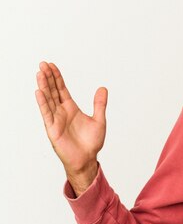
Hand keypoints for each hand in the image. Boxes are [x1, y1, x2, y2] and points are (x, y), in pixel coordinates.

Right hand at [35, 62, 107, 195]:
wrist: (87, 159)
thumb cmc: (91, 142)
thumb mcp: (99, 119)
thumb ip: (99, 104)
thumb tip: (103, 88)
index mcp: (71, 108)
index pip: (62, 89)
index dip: (57, 78)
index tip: (52, 66)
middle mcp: (61, 112)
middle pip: (53, 91)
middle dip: (48, 78)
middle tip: (43, 64)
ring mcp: (56, 119)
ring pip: (48, 99)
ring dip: (44, 86)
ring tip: (39, 73)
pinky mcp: (53, 129)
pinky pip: (47, 113)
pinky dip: (43, 102)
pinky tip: (39, 92)